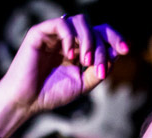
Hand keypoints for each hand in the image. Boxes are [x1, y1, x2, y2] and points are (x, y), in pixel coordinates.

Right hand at [0, 14, 126, 118]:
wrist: (26, 101)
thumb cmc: (50, 94)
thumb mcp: (82, 85)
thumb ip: (98, 70)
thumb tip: (115, 54)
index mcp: (78, 50)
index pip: (100, 35)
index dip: (115, 39)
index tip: (125, 50)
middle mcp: (67, 39)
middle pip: (93, 27)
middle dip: (101, 45)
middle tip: (97, 66)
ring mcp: (53, 35)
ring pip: (79, 21)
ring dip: (88, 40)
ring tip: (84, 60)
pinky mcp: (39, 33)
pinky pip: (61, 23)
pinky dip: (70, 36)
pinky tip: (69, 54)